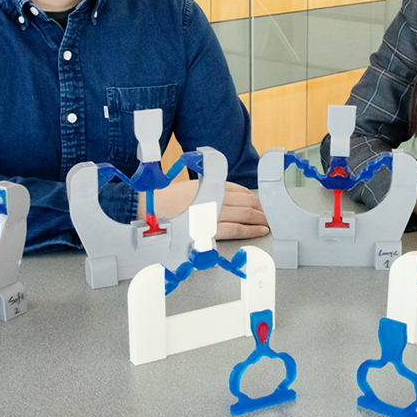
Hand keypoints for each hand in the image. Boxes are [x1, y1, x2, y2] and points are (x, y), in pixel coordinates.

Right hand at [139, 181, 269, 239]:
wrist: (144, 211)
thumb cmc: (163, 202)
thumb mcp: (188, 190)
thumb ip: (206, 192)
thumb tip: (223, 200)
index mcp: (209, 185)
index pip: (240, 190)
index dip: (253, 198)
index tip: (260, 204)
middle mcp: (214, 196)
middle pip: (247, 202)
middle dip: (261, 209)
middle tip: (271, 215)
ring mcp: (213, 212)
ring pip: (245, 215)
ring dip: (260, 219)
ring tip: (270, 223)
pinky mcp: (209, 228)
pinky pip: (236, 229)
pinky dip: (250, 230)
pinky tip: (260, 231)